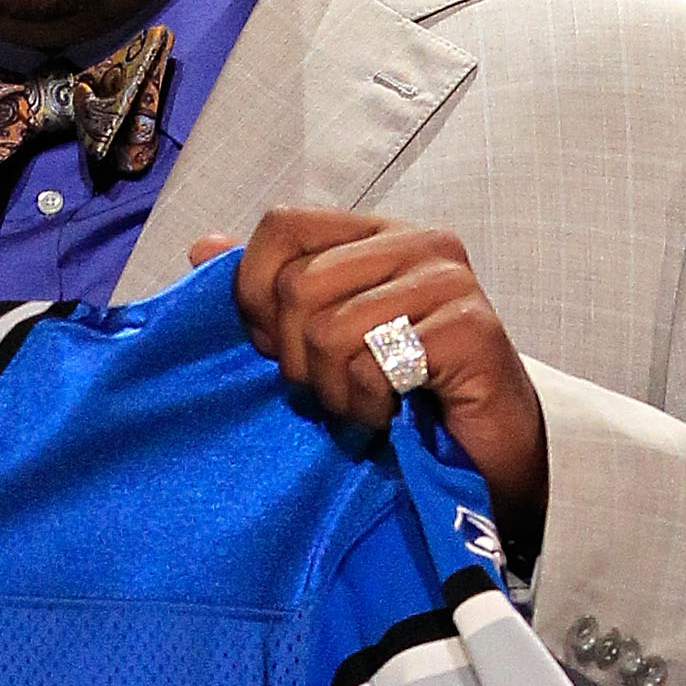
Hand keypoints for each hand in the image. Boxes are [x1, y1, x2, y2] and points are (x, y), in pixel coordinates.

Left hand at [192, 208, 550, 547]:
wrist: (483, 460)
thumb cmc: (399, 397)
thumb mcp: (319, 340)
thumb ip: (267, 292)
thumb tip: (203, 246)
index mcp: (376, 234)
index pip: (283, 225)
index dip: (255, 291)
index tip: (270, 346)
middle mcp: (418, 242)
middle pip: (300, 285)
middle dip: (296, 358)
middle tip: (330, 389)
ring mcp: (450, 281)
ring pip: (332, 329)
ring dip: (336, 391)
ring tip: (365, 405)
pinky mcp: (471, 329)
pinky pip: (376, 365)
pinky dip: (369, 406)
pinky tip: (394, 414)